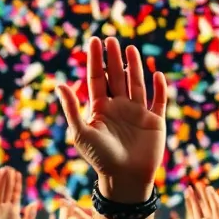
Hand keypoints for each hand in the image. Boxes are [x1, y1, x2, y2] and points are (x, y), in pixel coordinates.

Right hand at [0, 168, 38, 218]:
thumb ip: (30, 214)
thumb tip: (34, 202)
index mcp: (13, 209)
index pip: (14, 193)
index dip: (16, 183)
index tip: (17, 173)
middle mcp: (3, 208)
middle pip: (4, 190)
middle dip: (6, 179)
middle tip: (7, 167)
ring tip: (0, 171)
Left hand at [57, 37, 166, 201]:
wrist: (124, 178)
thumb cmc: (100, 158)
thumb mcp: (81, 132)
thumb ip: (72, 108)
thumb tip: (59, 84)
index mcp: (100, 109)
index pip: (96, 79)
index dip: (95, 60)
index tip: (94, 41)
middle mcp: (118, 108)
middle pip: (115, 77)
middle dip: (113, 59)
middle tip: (110, 39)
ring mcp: (137, 113)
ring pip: (136, 84)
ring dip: (134, 67)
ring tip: (130, 49)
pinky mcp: (154, 121)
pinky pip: (158, 100)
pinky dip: (159, 88)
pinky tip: (156, 75)